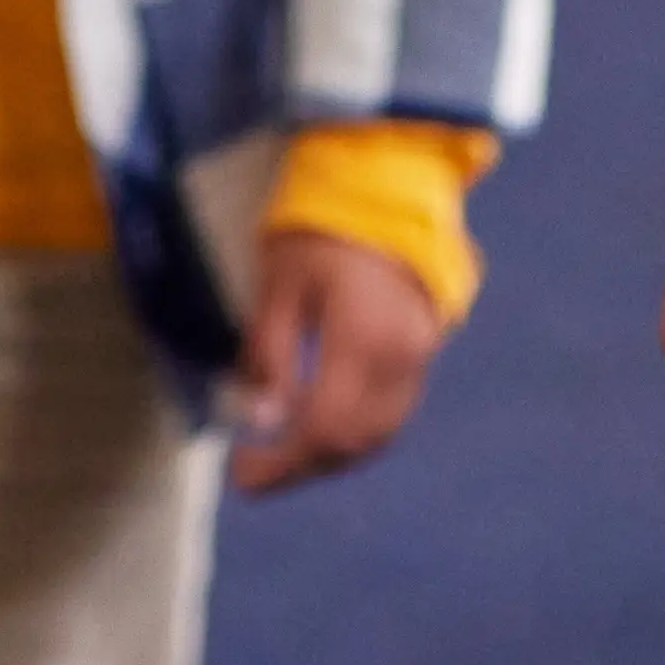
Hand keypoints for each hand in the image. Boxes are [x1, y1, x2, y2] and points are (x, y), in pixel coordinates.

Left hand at [225, 227, 445, 495]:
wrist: (387, 189)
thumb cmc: (322, 230)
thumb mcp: (279, 281)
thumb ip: (269, 351)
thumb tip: (258, 419)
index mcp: (362, 339)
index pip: (322, 427)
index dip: (280, 462)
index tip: (239, 474)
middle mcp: (400, 359)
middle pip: (352, 443)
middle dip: (300, 468)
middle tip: (254, 475)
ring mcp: (419, 359)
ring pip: (376, 437)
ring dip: (328, 458)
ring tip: (281, 459)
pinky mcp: (424, 355)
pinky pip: (391, 416)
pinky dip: (353, 436)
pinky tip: (319, 432)